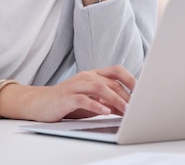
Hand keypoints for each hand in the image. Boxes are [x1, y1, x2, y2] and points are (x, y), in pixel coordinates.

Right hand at [0, 65, 136, 121]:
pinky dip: (96, 105)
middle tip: (138, 107)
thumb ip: (107, 102)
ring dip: (115, 99)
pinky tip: (105, 112)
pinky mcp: (66, 97)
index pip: (117, 71)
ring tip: (126, 110)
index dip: (132, 79)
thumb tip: (127, 108)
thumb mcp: (90, 102)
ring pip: (100, 87)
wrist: (39, 103)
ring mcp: (76, 85)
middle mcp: (86, 76)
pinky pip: (83, 99)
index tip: (145, 91)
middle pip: (111, 81)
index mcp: (93, 75)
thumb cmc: (67, 102)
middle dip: (127, 94)